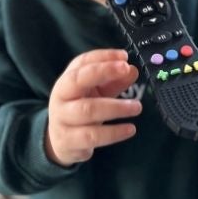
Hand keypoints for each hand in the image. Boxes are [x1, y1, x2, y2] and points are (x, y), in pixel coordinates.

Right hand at [45, 49, 141, 166]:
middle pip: (77, 80)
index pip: (81, 63)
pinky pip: (92, 136)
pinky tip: (129, 129)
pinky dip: (113, 132)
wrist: (61, 141)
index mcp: (67, 81)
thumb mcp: (97, 94)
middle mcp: (61, 97)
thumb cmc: (81, 111)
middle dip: (102, 72)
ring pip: (88, 110)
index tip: (124, 57)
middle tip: (126, 69)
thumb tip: (131, 70)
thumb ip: (113, 82)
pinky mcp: (69, 141)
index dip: (102, 57)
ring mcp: (62, 119)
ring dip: (115, 107)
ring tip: (136, 107)